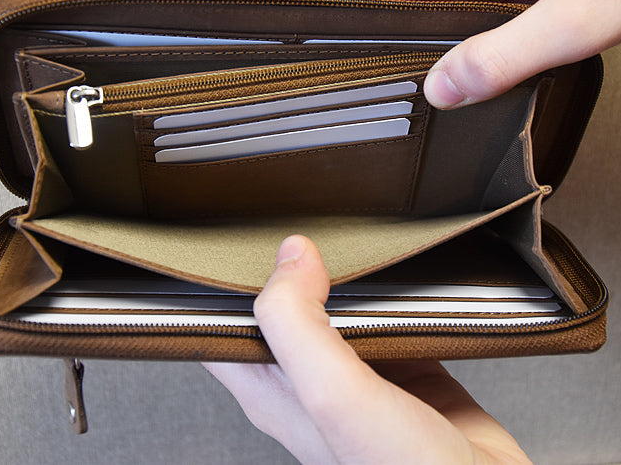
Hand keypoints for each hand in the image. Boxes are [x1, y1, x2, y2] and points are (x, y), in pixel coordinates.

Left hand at [203, 236, 530, 463]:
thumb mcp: (332, 394)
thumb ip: (297, 324)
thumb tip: (291, 255)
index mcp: (271, 390)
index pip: (217, 329)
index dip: (217, 285)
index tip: (237, 243)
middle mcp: (307, 381)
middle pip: (277, 309)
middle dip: (284, 267)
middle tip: (299, 226)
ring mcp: (357, 373)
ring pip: (334, 306)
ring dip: (341, 274)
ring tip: (345, 236)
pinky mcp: (404, 366)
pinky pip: (390, 314)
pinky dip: (394, 291)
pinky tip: (399, 271)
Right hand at [353, 0, 620, 108]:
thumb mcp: (578, 18)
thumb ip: (502, 59)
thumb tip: (444, 89)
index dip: (378, 30)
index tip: (377, 67)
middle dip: (424, 35)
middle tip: (448, 74)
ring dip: (459, 27)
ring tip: (493, 51)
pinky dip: (487, 15)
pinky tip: (513, 33)